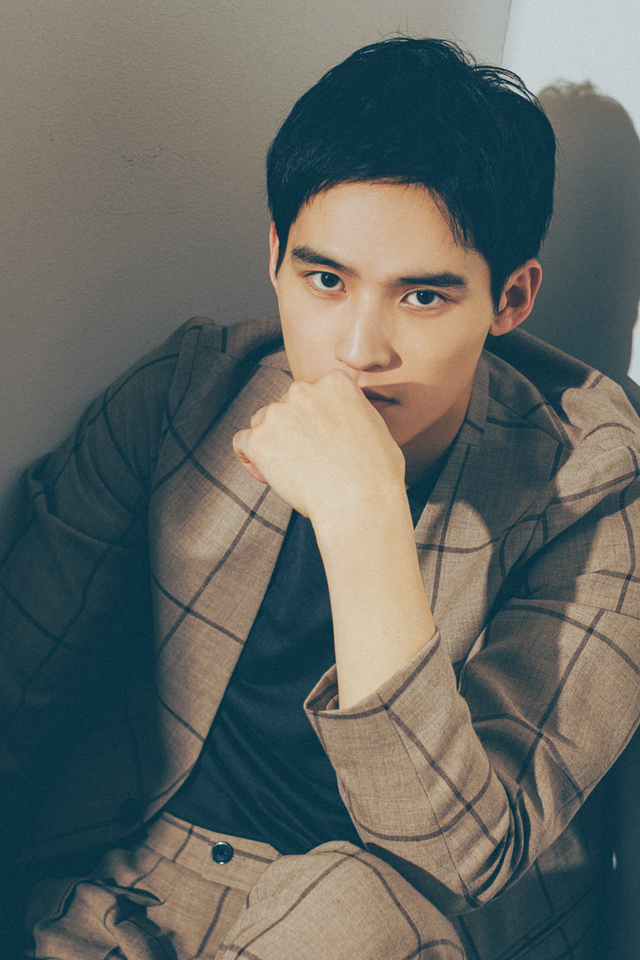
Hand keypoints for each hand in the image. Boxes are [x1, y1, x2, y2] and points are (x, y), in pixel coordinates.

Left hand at [232, 370, 405, 527]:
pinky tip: (267, 474)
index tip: (318, 441)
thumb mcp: (376, 427)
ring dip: (271, 443)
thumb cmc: (377, 475)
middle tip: (304, 460)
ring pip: (262, 423)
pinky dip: (250, 458)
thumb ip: (352, 413)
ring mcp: (278, 413)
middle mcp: (303, 390)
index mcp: (335, 382)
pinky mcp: (259, 439)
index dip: (312, 419)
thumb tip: (343, 418)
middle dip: (290, 430)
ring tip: (290, 472)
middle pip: (284, 405)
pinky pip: (242, 443)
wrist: (360, 504)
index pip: (311, 394)